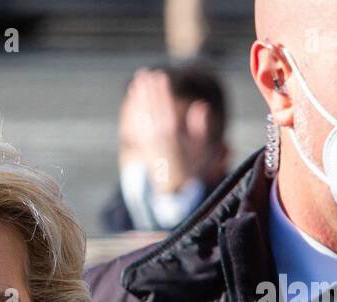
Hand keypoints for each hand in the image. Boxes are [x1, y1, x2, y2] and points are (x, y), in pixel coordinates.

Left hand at [118, 69, 213, 193]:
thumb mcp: (202, 152)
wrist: (174, 192)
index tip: (160, 79)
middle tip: (145, 74)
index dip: (163, 98)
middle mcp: (159, 146)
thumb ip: (201, 129)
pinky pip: (137, 125)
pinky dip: (135, 109)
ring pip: (142, 119)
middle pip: (152, 116)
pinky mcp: (142, 147)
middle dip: (149, 94)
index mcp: (174, 146)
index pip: (167, 117)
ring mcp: (149, 147)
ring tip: (138, 80)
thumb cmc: (192, 169)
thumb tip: (201, 106)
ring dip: (140, 99)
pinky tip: (133, 95)